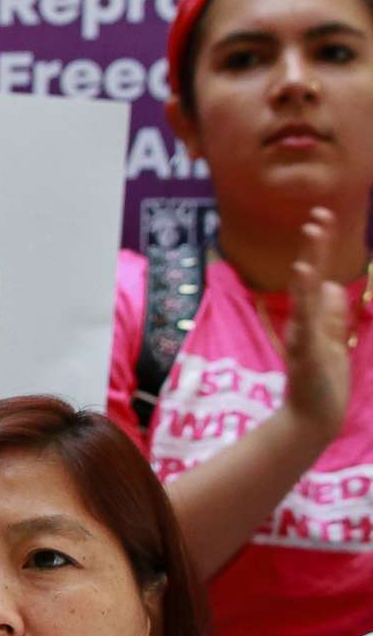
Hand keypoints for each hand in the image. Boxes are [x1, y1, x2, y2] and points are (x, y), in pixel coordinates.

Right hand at [281, 207, 356, 445]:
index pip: (318, 276)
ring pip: (304, 294)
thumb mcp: (332, 344)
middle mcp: (303, 320)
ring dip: (308, 264)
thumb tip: (333, 285)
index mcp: (312, 318)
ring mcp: (302, 334)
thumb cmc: (321, 385)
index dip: (321, 248)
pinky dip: (304, 299)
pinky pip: (304, 321)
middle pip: (309, 277)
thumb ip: (332, 316)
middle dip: (315, 247)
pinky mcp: (305, 350)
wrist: (312, 419)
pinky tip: (305, 276)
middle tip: (318, 216)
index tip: (322, 217)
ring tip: (312, 236)